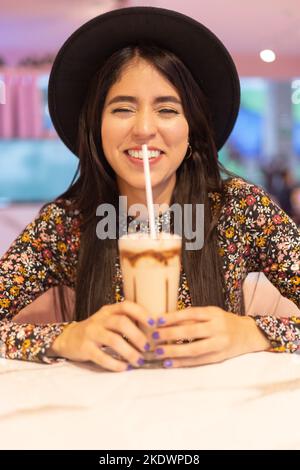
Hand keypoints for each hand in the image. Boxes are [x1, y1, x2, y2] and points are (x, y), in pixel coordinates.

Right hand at [48, 300, 153, 371]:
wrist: (69, 338)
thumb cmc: (97, 330)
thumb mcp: (109, 320)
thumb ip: (126, 322)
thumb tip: (154, 331)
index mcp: (109, 310)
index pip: (127, 306)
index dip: (141, 313)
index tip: (154, 324)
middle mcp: (100, 319)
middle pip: (121, 322)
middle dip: (137, 336)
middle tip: (148, 348)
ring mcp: (91, 332)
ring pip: (113, 340)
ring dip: (129, 352)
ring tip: (139, 361)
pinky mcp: (85, 348)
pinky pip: (101, 356)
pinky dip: (115, 363)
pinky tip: (124, 368)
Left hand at [150, 306, 270, 367]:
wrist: (249, 334)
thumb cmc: (224, 322)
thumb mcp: (212, 314)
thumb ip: (194, 317)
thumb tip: (166, 321)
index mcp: (213, 313)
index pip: (191, 314)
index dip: (173, 317)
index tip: (157, 320)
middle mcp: (217, 327)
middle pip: (191, 331)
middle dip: (170, 334)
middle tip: (153, 336)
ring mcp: (219, 344)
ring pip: (194, 349)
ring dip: (174, 351)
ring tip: (158, 352)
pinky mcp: (219, 357)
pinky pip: (198, 361)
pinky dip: (182, 362)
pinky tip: (169, 363)